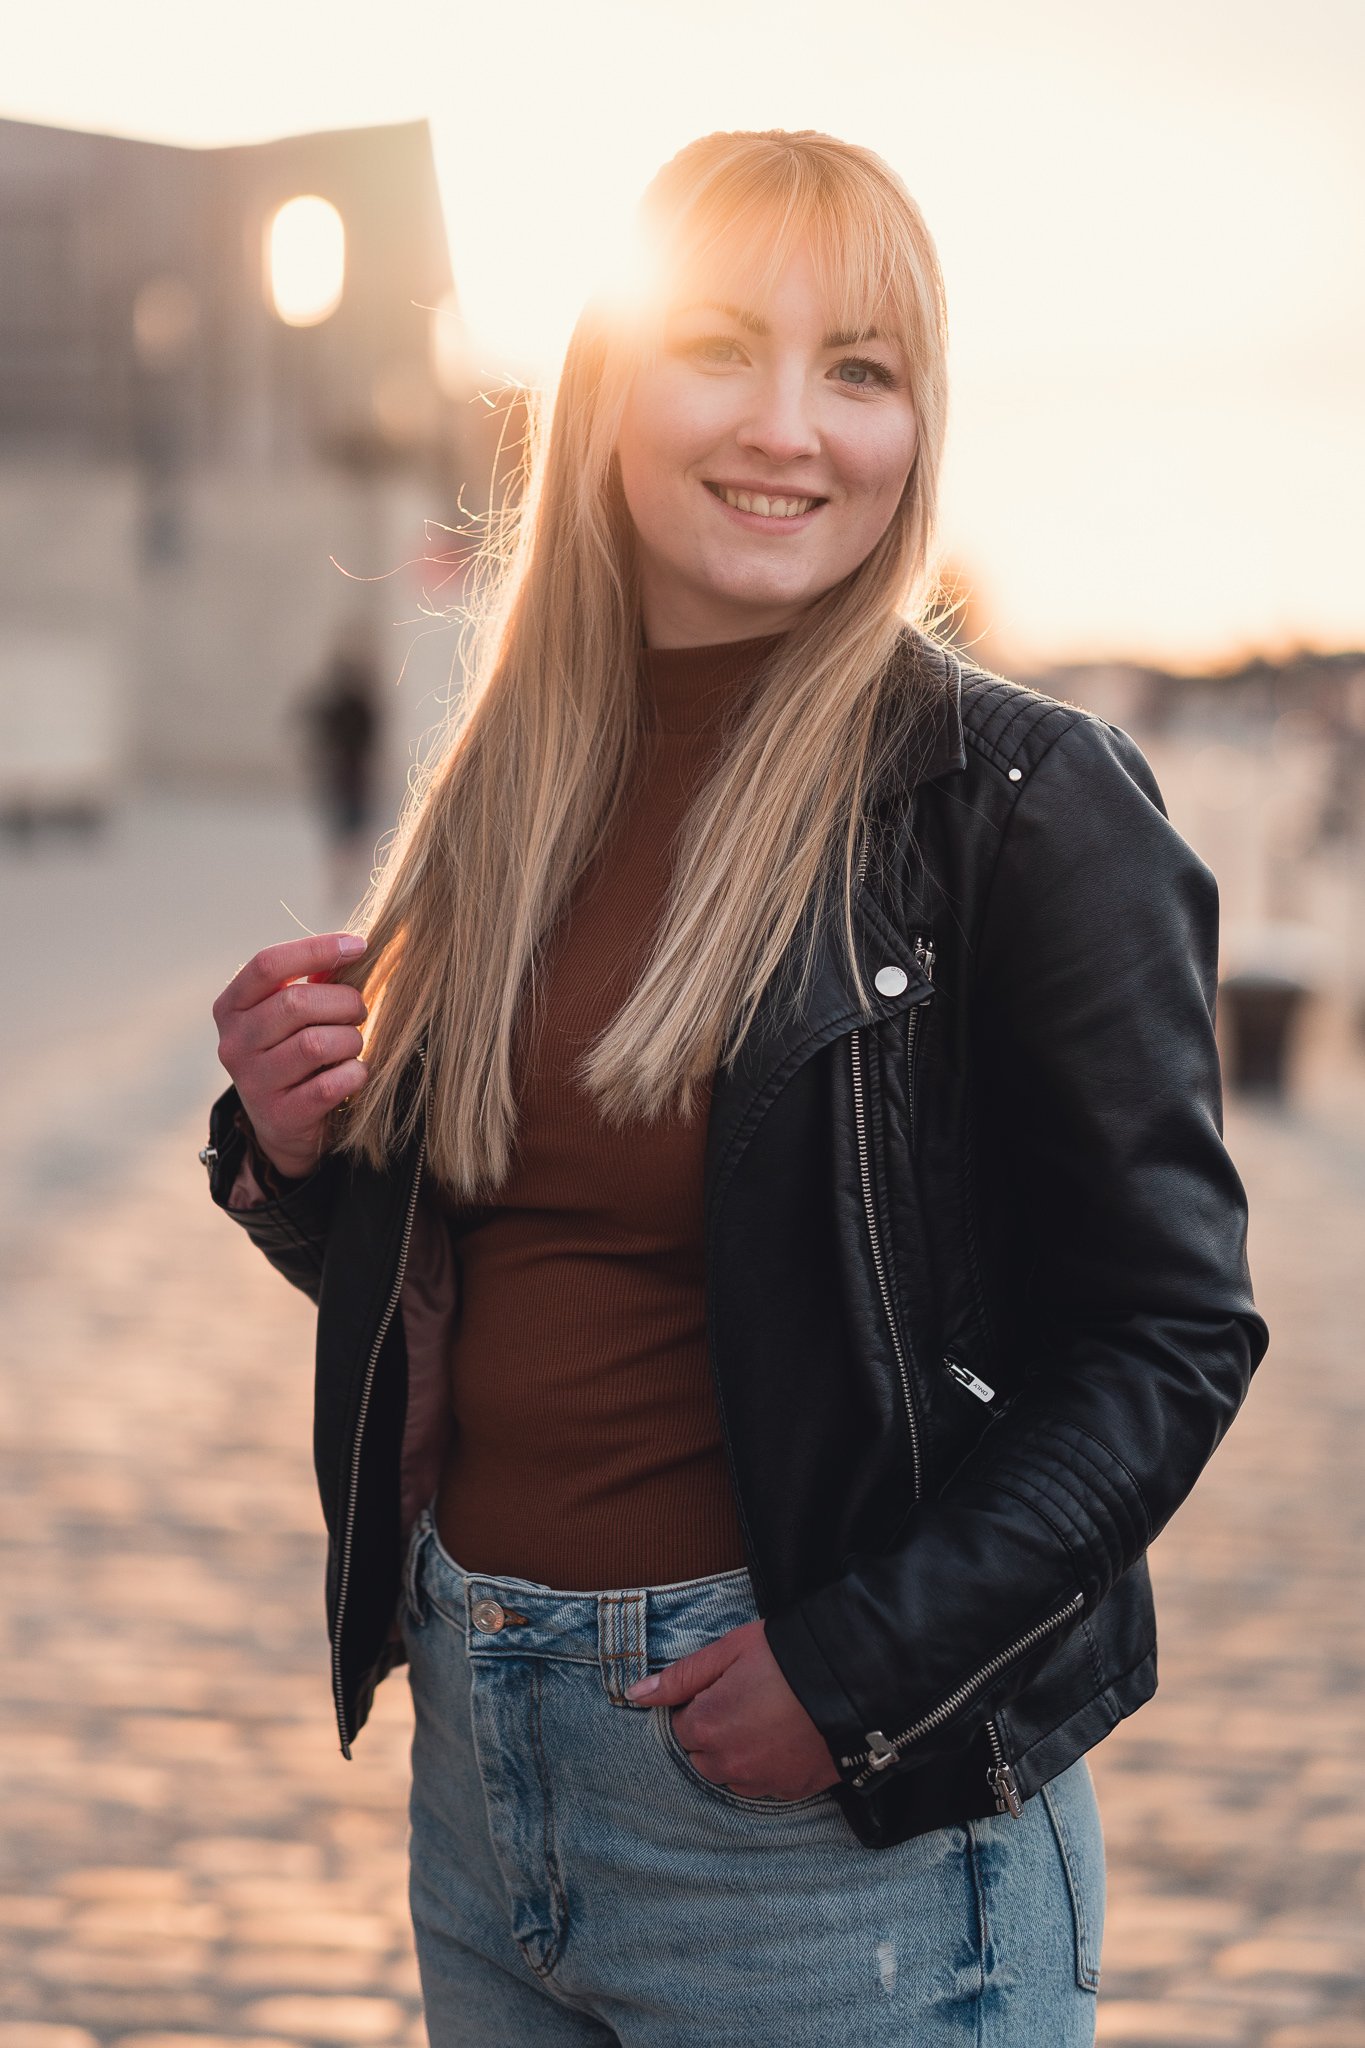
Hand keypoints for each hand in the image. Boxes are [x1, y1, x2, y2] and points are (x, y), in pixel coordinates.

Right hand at [212, 932, 369, 1181]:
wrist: (284, 1125)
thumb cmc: (294, 1051)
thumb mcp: (292, 1015)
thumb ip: (314, 980)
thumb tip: (353, 946)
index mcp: (232, 1007)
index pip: (267, 964)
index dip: (316, 949)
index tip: (358, 945)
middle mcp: (234, 1043)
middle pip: (296, 1003)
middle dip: (344, 1001)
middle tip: (359, 1009)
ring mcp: (253, 1082)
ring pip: (317, 1044)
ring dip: (350, 1039)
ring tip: (353, 1043)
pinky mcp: (280, 1115)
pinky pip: (331, 1084)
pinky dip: (354, 1073)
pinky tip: (353, 1072)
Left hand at [625, 1618, 840, 1801]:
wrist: (851, 1678)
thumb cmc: (785, 1656)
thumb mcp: (728, 1651)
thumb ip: (680, 1676)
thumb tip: (634, 1694)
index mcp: (706, 1727)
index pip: (681, 1727)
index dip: (700, 1704)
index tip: (726, 1686)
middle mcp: (728, 1765)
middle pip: (704, 1756)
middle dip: (715, 1732)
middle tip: (748, 1700)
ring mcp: (762, 1782)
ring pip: (734, 1775)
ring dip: (740, 1754)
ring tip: (769, 1718)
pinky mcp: (793, 1790)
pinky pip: (767, 1784)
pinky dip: (771, 1766)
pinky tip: (788, 1737)